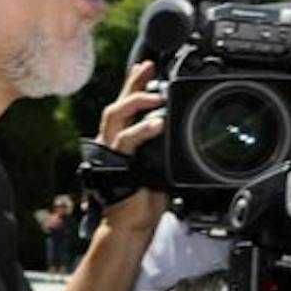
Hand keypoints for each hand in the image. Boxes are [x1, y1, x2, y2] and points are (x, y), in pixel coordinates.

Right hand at [94, 58, 170, 234]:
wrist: (132, 224)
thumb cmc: (145, 199)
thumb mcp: (159, 165)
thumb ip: (164, 146)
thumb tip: (179, 131)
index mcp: (122, 140)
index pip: (127, 105)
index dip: (135, 83)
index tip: (147, 66)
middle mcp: (113, 142)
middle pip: (118, 103)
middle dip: (133, 83)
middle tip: (149, 68)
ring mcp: (112, 152)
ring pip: (115, 115)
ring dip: (136, 101)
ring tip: (156, 96)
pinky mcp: (117, 164)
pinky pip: (126, 141)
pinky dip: (142, 130)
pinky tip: (157, 124)